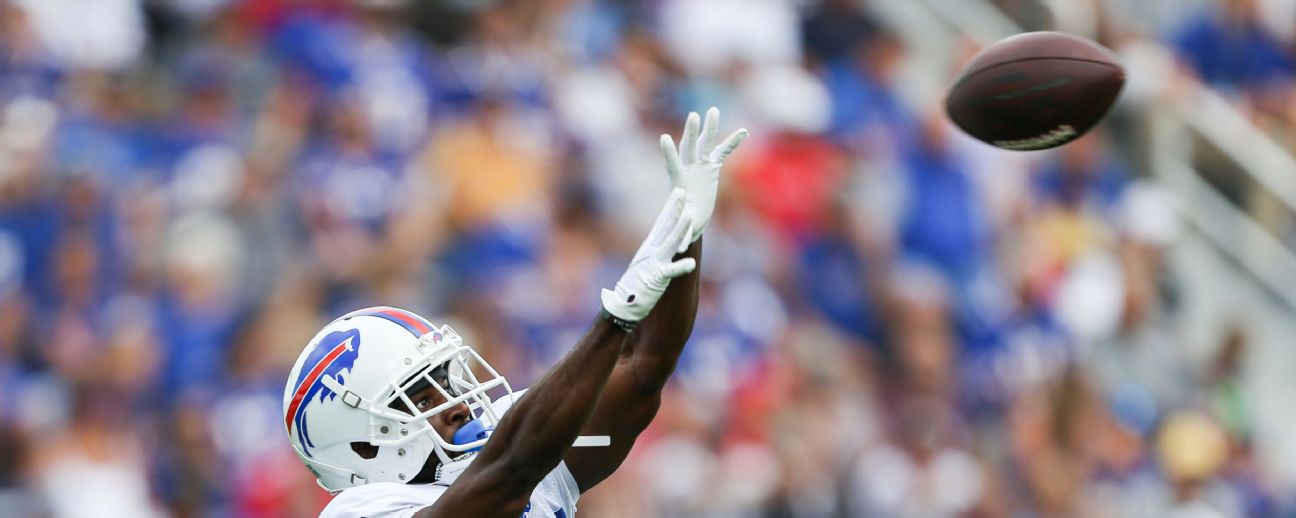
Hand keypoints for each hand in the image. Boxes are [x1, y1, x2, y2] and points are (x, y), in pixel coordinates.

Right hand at [601, 189, 695, 322]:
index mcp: (650, 247)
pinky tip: (691, 263)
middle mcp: (652, 251)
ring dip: (681, 228)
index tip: (678, 192)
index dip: (671, 207)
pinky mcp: (657, 277)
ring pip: (671, 242)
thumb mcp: (645, 263)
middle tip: (682, 191)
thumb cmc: (635, 285)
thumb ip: (655, 252)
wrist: (622, 304)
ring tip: (690, 215)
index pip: (662, 223)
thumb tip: (662, 242)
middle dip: (675, 208)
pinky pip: (671, 271)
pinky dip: (681, 266)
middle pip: (666, 226)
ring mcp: (655, 262)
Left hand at [660, 107, 747, 242]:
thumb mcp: (685, 228)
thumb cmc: (685, 222)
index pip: (673, 163)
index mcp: (679, 181)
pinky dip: (732, 143)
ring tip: (713, 110)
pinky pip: (724, 153)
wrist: (690, 217)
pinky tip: (744, 131)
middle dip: (693, 133)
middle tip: (693, 116)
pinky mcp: (711, 167)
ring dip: (710, 128)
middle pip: (690, 147)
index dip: (669, 152)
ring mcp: (700, 166)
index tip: (663, 138)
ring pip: (705, 144)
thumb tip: (681, 245)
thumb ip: (684, 233)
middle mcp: (689, 169)